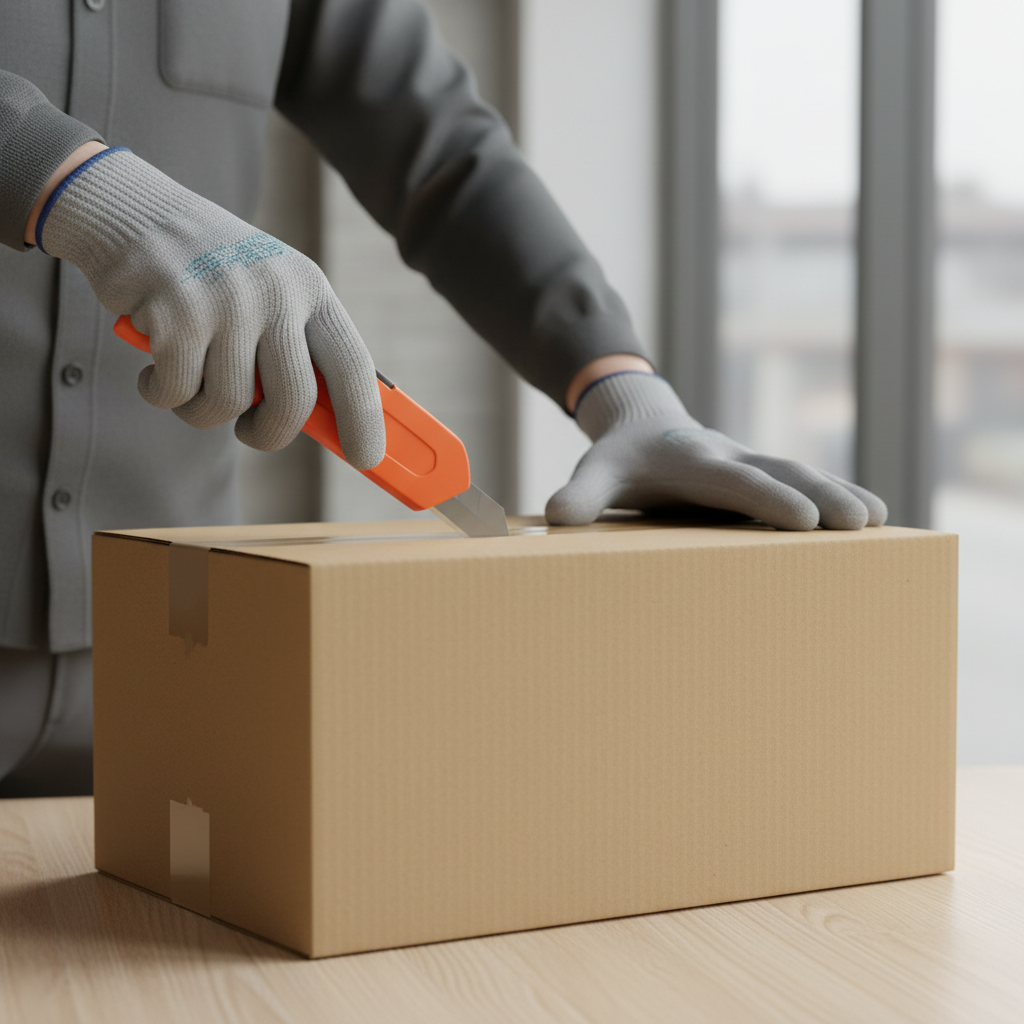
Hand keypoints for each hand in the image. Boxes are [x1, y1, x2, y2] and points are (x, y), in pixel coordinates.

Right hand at [36, 148, 384, 462]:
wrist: (135, 212)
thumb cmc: (214, 272)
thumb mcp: (273, 294)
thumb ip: (299, 352)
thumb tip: (330, 427)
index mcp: (311, 290)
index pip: (354, 366)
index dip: (364, 419)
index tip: (367, 458)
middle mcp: (275, 293)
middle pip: (293, 402)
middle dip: (270, 433)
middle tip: (251, 431)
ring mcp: (226, 302)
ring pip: (227, 405)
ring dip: (202, 410)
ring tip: (189, 379)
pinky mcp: (175, 313)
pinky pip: (177, 393)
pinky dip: (161, 394)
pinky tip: (155, 367)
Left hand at [546, 372, 886, 530]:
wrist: (640, 422)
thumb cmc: (621, 457)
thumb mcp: (599, 473)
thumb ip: (581, 493)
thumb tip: (556, 519)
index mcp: (693, 459)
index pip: (735, 480)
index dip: (769, 497)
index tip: (804, 518)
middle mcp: (730, 456)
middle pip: (781, 470)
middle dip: (821, 493)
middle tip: (859, 521)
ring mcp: (751, 462)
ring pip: (802, 472)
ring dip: (840, 492)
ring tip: (879, 518)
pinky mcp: (761, 473)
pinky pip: (804, 480)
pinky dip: (837, 493)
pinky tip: (872, 515)